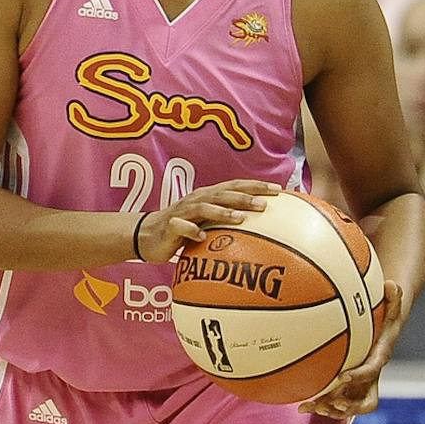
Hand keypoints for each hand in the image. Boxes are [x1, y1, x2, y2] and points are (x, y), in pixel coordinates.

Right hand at [128, 181, 279, 264]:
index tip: (278, 190)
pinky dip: (191, 231)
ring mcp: (181, 212)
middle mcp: (195, 200)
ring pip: (202, 207)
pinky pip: (180, 227)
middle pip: (222, 194)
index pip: (233, 186)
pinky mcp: (169, 226)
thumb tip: (263, 227)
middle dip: (243, 197)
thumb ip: (227, 220)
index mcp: (207, 196)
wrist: (146, 235)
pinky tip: (202, 237)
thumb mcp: (207, 222)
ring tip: (239, 218)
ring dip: (221, 212)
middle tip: (264, 204)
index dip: (255, 186)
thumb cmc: (183, 229)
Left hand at [302, 275, 409, 419]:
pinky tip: (299, 406)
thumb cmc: (385, 317)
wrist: (386, 332)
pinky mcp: (348, 387)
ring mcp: (359, 385)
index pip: (372, 370)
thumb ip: (393, 298)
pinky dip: (320, 404)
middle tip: (330, 402)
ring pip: (349, 406)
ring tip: (309, 407)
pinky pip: (336, 400)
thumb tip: (393, 284)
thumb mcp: (392, 306)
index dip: (359, 376)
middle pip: (366, 401)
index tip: (343, 376)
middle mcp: (371, 377)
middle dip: (349, 405)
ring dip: (331, 409)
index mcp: (379, 358)